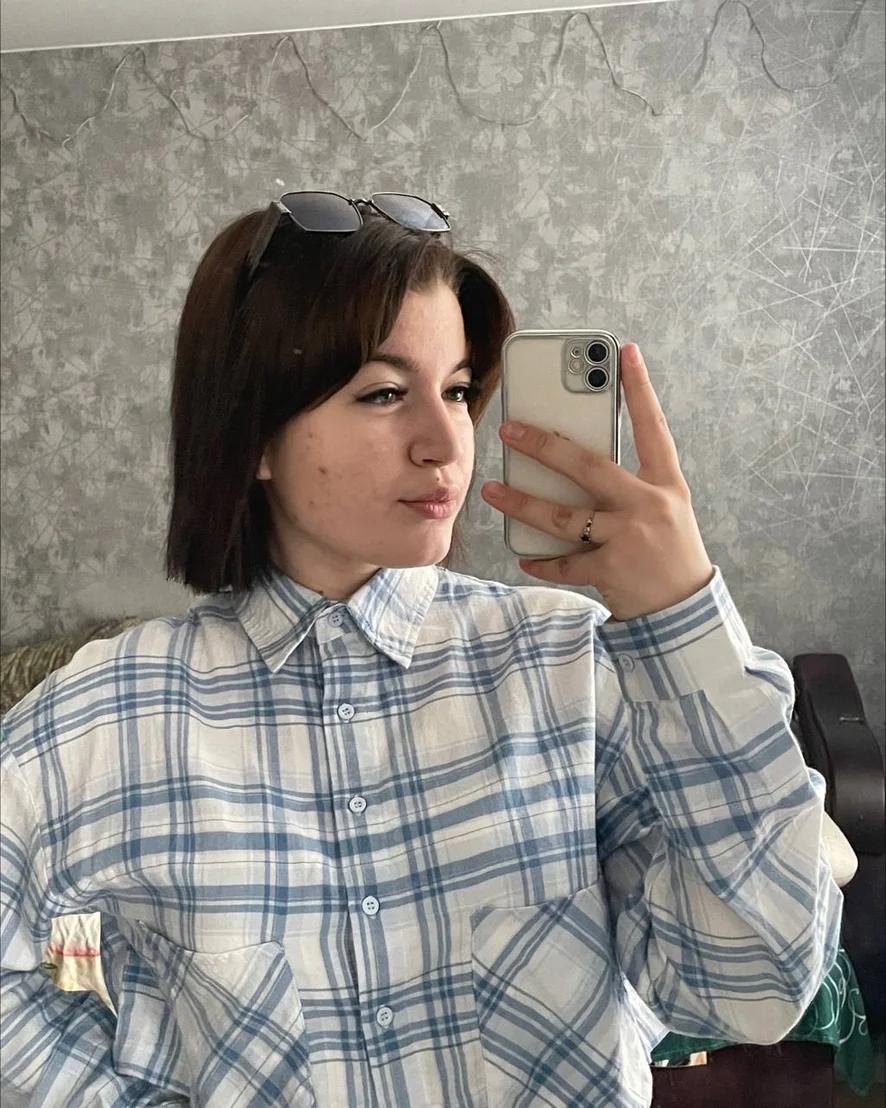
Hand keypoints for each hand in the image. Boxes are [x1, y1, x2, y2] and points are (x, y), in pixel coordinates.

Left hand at [481, 343, 713, 620]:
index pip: (653, 427)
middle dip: (544, 445)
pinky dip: (541, 561)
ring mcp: (628, 539)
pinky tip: (523, 556)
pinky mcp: (611, 570)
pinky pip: (564, 562)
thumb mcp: (663, 509)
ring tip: (492, 490)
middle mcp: (649, 506)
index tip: (624, 352)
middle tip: (510, 429)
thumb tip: (571, 459)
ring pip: (562, 516)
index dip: (640, 389)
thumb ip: (629, 484)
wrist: (685, 611)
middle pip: (589, 466)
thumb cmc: (668, 551)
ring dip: (521, 502)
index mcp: (666, 484)